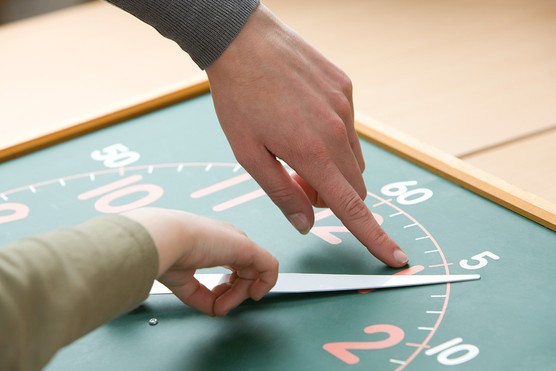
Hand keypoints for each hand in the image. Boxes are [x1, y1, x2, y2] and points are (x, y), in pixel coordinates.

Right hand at [123, 208, 277, 315]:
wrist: (166, 239)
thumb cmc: (167, 252)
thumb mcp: (183, 281)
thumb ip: (201, 296)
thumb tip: (214, 309)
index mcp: (213, 242)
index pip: (231, 266)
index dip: (226, 289)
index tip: (214, 302)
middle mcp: (228, 241)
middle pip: (244, 271)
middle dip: (234, 294)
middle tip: (219, 307)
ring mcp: (239, 243)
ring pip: (254, 273)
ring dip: (240, 295)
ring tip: (223, 304)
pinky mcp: (247, 247)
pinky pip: (269, 266)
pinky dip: (266, 283)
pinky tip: (255, 294)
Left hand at [205, 5, 407, 266]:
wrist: (243, 41)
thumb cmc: (239, 98)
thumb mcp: (248, 154)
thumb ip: (281, 193)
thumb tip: (307, 223)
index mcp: (312, 152)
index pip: (351, 207)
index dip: (374, 237)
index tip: (395, 258)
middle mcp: (336, 131)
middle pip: (354, 186)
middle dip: (332, 197)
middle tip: (296, 181)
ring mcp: (344, 107)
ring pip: (353, 159)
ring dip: (333, 169)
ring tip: (297, 150)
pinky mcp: (345, 88)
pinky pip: (349, 128)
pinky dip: (333, 139)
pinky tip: (303, 120)